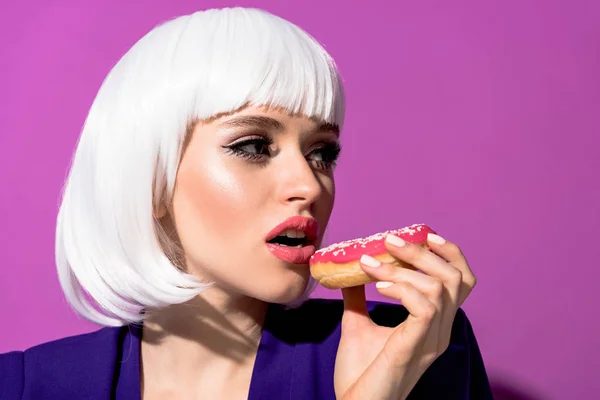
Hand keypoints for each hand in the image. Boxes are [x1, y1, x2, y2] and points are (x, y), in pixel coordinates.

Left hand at [333, 232, 476, 399]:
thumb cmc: (359, 373)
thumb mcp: (358, 325)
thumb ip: (359, 299)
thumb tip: (349, 271)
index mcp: (434, 325)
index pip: (461, 283)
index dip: (450, 254)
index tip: (426, 235)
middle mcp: (440, 331)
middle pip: (457, 278)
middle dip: (424, 252)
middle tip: (391, 240)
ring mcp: (431, 340)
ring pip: (440, 287)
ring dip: (404, 267)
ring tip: (370, 265)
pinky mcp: (415, 347)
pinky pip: (425, 306)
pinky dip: (402, 288)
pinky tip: (378, 286)